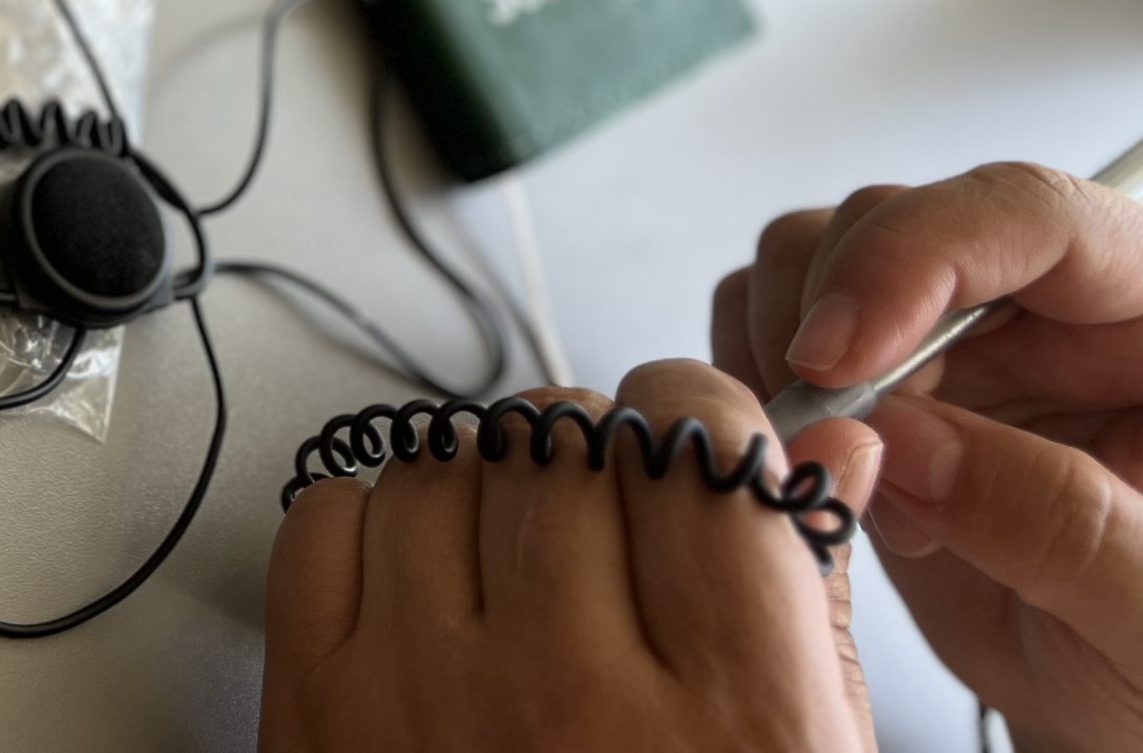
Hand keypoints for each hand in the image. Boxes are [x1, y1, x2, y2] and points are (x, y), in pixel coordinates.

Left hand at [260, 361, 876, 751]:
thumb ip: (814, 609)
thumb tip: (827, 451)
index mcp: (731, 723)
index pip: (697, 446)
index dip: (696, 419)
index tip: (693, 443)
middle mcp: (572, 699)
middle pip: (562, 440)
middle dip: (588, 447)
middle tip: (604, 506)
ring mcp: (425, 700)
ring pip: (437, 462)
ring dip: (478, 482)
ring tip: (514, 559)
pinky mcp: (315, 717)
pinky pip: (323, 522)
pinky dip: (369, 525)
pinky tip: (422, 588)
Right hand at [713, 163, 1142, 751]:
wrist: (1118, 705)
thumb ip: (1067, 526)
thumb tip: (912, 444)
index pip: (1028, 213)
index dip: (918, 257)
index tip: (840, 357)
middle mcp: (1046, 301)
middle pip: (894, 219)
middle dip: (838, 331)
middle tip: (846, 457)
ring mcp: (953, 333)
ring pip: (808, 255)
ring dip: (787, 363)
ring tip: (857, 488)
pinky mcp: (874, 372)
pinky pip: (762, 318)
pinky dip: (752, 387)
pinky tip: (817, 473)